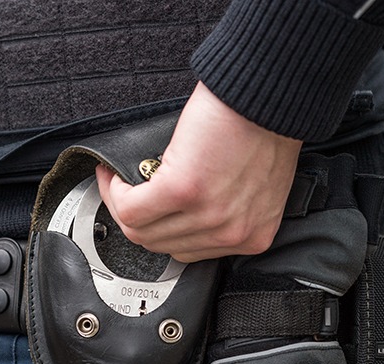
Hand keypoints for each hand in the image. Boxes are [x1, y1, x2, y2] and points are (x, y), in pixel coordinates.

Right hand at [97, 82, 302, 262]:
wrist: (269, 93)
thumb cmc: (265, 124)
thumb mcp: (255, 185)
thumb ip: (225, 209)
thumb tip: (183, 211)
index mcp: (251, 235)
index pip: (187, 251)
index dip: (158, 229)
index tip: (146, 210)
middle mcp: (230, 232)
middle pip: (159, 245)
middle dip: (134, 219)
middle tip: (123, 193)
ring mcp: (207, 214)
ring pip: (140, 230)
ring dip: (119, 204)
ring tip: (117, 182)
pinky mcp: (182, 188)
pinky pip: (130, 207)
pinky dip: (114, 191)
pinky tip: (114, 174)